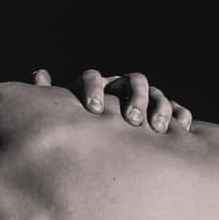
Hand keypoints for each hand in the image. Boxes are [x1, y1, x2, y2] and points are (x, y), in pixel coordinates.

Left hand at [32, 67, 191, 131]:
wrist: (108, 145)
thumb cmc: (80, 130)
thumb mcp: (65, 114)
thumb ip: (49, 97)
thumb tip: (38, 74)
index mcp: (94, 87)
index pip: (93, 77)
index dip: (93, 89)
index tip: (93, 109)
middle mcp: (121, 89)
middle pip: (133, 81)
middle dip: (135, 98)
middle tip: (132, 119)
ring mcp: (145, 100)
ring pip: (157, 94)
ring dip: (158, 107)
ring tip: (156, 128)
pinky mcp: (165, 114)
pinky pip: (177, 110)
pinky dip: (179, 116)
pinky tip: (179, 129)